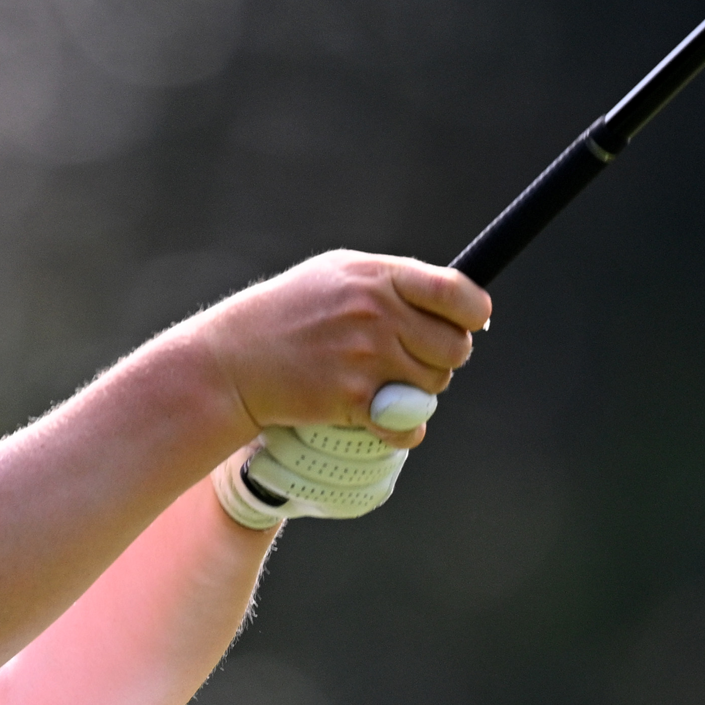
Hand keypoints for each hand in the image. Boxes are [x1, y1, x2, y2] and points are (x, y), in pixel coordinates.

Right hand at [188, 251, 490, 450]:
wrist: (231, 362)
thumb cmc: (283, 315)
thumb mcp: (335, 275)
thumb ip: (392, 282)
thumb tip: (454, 299)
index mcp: (377, 277)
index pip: (458, 293)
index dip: (474, 313)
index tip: (469, 324)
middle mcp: (376, 314)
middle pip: (454, 347)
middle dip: (441, 359)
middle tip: (412, 361)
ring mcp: (365, 357)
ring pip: (433, 386)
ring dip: (418, 392)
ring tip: (384, 385)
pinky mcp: (352, 398)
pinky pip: (408, 423)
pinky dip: (404, 428)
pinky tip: (388, 421)